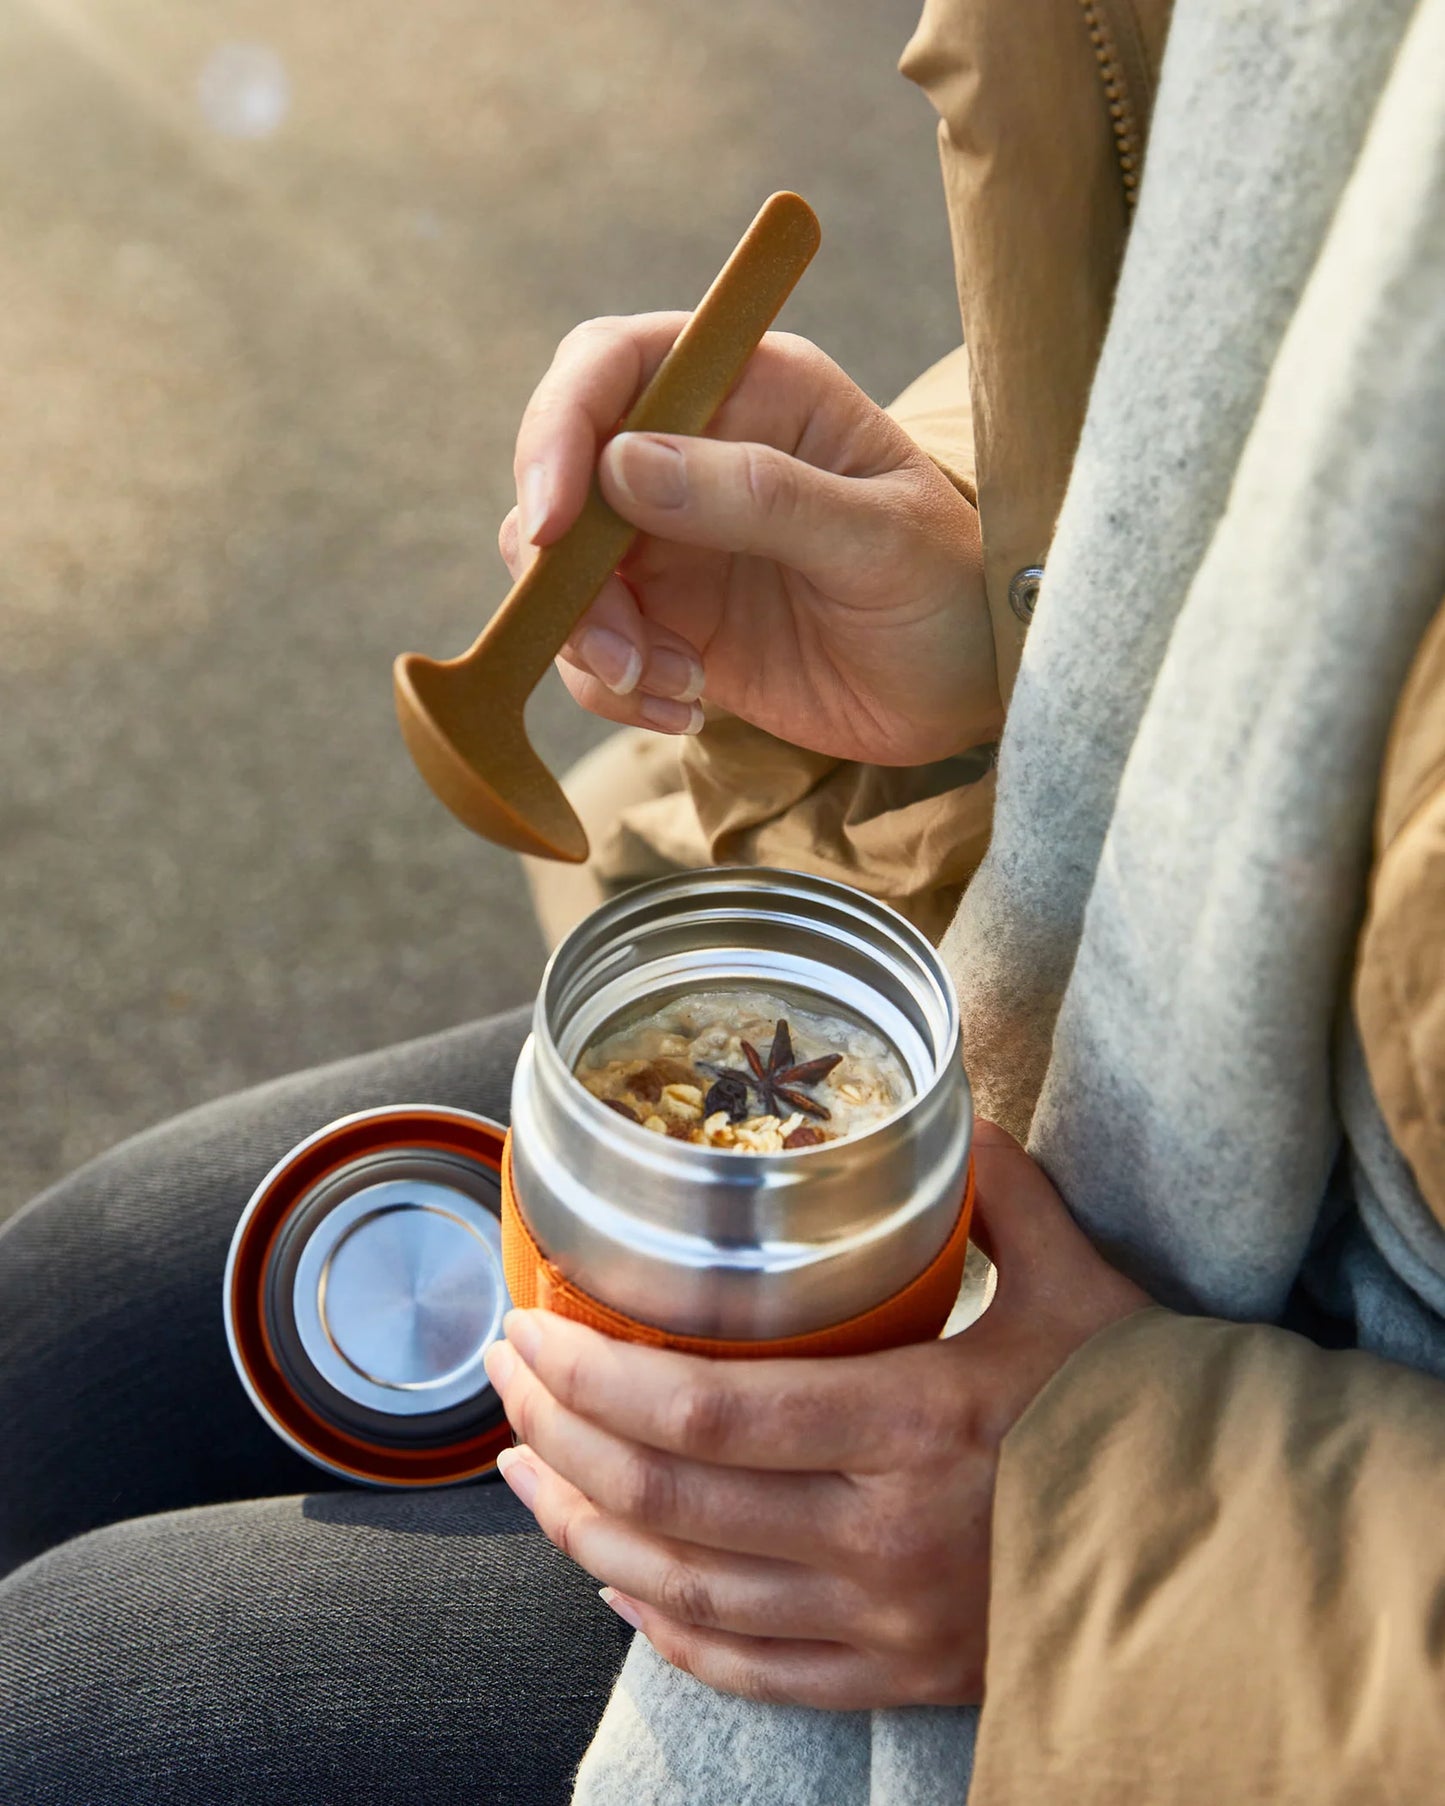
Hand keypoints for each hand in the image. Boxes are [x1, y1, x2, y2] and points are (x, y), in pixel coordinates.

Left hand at [482, 1123, 1149, 1708]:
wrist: (1236, 1558)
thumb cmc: (1150, 1409)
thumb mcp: (1078, 1279)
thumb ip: (1000, 1188)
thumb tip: (944, 1111)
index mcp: (917, 1424)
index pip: (704, 1415)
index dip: (591, 1378)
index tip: (531, 1327)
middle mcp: (881, 1537)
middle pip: (665, 1504)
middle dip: (556, 1437)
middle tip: (505, 1379)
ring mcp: (882, 1624)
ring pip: (681, 1595)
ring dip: (580, 1531)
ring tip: (525, 1468)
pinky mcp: (894, 1676)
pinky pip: (742, 1670)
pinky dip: (659, 1626)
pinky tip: (617, 1579)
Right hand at [500, 316, 997, 764]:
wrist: (974, 689)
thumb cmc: (953, 587)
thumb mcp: (878, 538)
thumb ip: (759, 495)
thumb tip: (622, 465)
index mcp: (752, 390)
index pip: (612, 367)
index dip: (558, 429)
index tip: (550, 522)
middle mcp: (695, 454)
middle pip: (561, 474)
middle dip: (560, 565)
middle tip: (620, 646)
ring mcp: (673, 541)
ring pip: (560, 571)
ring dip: (588, 639)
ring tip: (674, 687)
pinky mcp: (668, 622)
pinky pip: (591, 646)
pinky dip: (614, 687)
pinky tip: (688, 708)